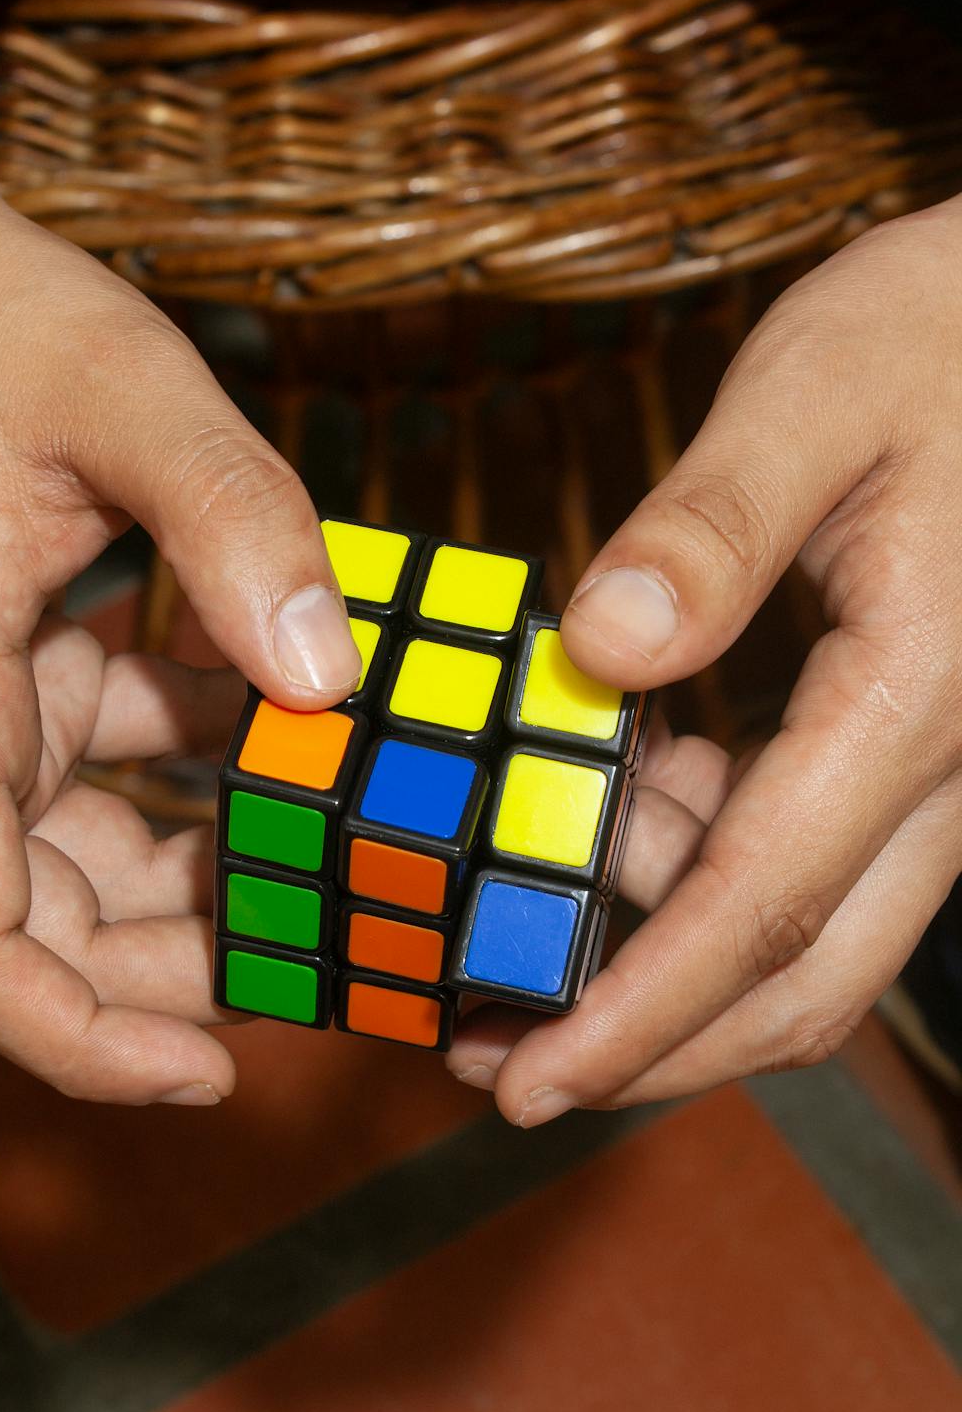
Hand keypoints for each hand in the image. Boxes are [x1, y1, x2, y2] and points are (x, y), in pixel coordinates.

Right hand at [0, 29, 359, 1104]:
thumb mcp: (126, 388)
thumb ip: (235, 524)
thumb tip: (331, 678)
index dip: (77, 1042)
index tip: (207, 1069)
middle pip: (23, 930)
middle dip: (164, 968)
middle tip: (319, 951)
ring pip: (49, 865)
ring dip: (176, 878)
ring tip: (314, 859)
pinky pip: (62, 778)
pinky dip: (160, 781)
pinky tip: (259, 728)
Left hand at [448, 203, 961, 1122]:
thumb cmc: (934, 332)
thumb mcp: (813, 393)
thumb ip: (711, 525)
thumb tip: (601, 650)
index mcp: (916, 696)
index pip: (767, 904)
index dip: (646, 1010)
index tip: (532, 1079)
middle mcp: (942, 762)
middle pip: (804, 972)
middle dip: (652, 1042)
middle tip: (494, 1064)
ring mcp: (933, 761)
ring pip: (810, 932)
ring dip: (669, 967)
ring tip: (517, 945)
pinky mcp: (906, 736)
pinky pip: (810, 854)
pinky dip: (704, 878)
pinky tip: (616, 822)